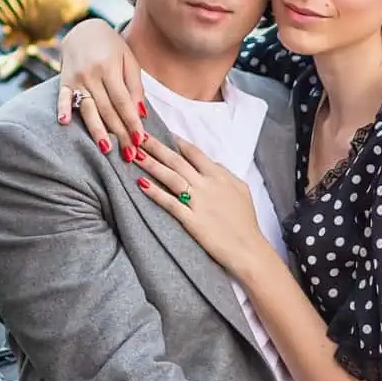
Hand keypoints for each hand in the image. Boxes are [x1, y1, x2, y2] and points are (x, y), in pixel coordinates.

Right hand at [57, 19, 145, 152]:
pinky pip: (62, 97)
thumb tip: (141, 113)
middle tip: (129, 154)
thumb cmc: (112, 48)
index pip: (123, 101)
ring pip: (87, 108)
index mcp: (110, 68)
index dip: (131, 121)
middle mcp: (91, 74)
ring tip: (106, 149)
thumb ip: (135, 86)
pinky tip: (63, 122)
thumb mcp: (129, 60)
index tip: (140, 139)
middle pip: (107, 109)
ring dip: (96, 130)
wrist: (84, 29)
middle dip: (119, 133)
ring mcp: (75, 78)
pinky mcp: (63, 81)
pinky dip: (62, 109)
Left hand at [132, 138, 271, 274]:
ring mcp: (198, 202)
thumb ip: (225, 174)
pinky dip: (155, 192)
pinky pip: (169, 203)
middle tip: (138, 136)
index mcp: (219, 175)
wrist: (247, 248)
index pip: (194, 152)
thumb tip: (212, 164)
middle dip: (156, 147)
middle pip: (177, 160)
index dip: (176, 141)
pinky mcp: (191, 220)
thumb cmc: (245, 221)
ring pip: (170, 177)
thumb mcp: (241, 189)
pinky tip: (141, 184)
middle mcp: (206, 185)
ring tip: (134, 155)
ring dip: (151, 164)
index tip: (162, 133)